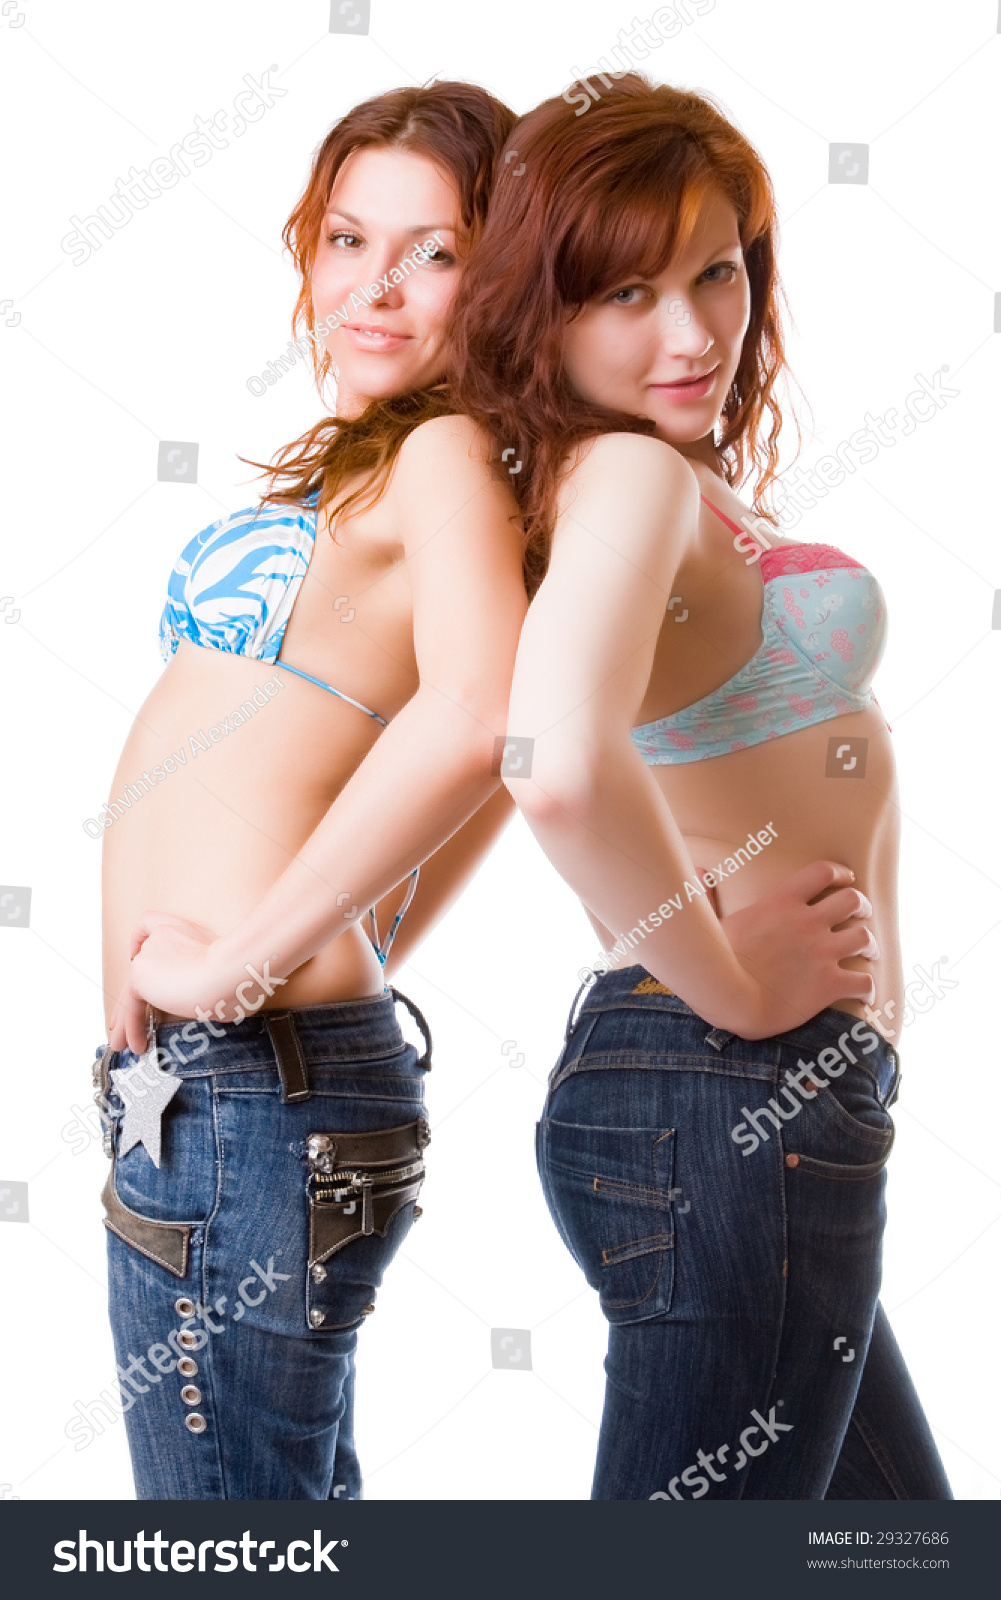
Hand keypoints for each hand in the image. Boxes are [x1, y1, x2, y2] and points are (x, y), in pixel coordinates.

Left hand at [108, 910, 217, 1056]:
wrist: (231, 970)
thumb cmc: (241, 972)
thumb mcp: (228, 971)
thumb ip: (213, 979)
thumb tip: (219, 1005)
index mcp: (182, 930)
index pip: (148, 924)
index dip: (138, 939)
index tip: (134, 953)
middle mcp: (160, 938)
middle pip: (137, 966)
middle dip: (129, 998)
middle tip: (121, 1020)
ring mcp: (148, 955)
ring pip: (130, 991)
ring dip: (125, 1021)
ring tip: (123, 1045)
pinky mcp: (140, 976)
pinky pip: (130, 1006)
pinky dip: (131, 1028)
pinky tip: (138, 1045)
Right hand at [717, 860, 877, 1038]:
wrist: (728, 999)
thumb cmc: (713, 961)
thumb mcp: (708, 921)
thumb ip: (706, 893)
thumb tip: (696, 869)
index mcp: (781, 903)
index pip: (822, 872)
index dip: (840, 873)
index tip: (846, 878)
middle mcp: (807, 922)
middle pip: (853, 900)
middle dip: (862, 907)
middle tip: (861, 916)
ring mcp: (821, 953)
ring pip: (864, 938)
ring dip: (870, 945)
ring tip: (869, 952)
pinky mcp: (828, 984)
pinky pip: (863, 982)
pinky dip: (868, 988)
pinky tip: (865, 992)